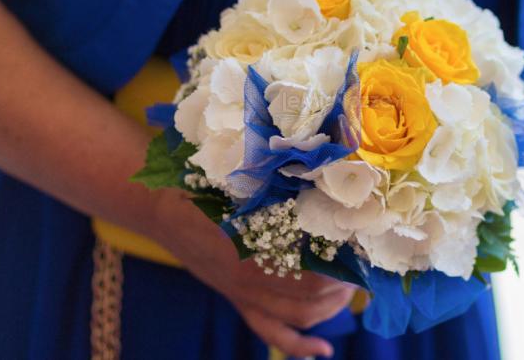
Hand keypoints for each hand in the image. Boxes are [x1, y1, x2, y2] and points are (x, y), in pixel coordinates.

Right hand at [151, 189, 354, 357]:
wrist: (161, 206)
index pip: (313, 264)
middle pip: (311, 295)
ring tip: (348, 294)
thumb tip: (323, 183)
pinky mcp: (237, 300)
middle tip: (361, 268)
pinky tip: (322, 352)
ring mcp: (242, 293)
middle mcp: (250, 277)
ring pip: (297, 317)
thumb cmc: (205, 184)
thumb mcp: (242, 181)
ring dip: (330, 310)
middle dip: (344, 286)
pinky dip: (298, 347)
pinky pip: (269, 332)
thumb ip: (278, 190)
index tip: (361, 247)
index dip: (342, 261)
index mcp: (254, 244)